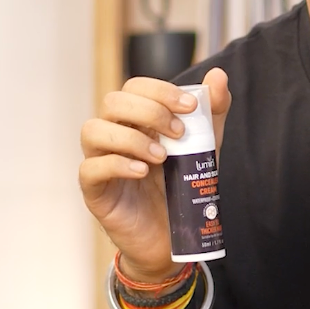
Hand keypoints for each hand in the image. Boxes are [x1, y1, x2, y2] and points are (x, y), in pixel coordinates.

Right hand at [79, 67, 230, 281]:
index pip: (134, 87)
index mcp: (138, 118)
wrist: (176, 233)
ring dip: (131, 137)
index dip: (160, 90)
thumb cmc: (184, 183)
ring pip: (93, 129)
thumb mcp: (205, 144)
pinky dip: (118, 164)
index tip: (190, 106)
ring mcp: (101, 160)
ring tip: (162, 156)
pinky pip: (90, 168)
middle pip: (113, 101)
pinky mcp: (95, 190)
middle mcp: (115, 133)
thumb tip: (218, 75)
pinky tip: (142, 171)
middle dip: (150, 111)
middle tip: (179, 133)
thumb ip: (212, 110)